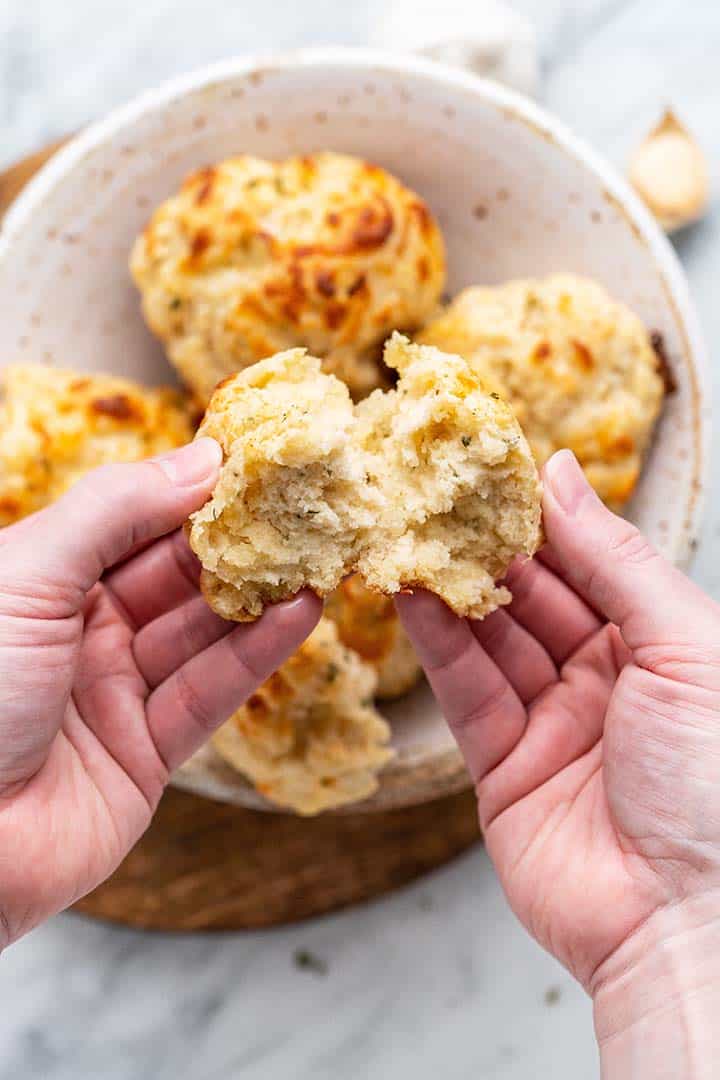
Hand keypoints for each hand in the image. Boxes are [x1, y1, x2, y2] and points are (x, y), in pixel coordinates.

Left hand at [0, 439, 319, 946]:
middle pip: (174, 574)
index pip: (131, 519)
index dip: (191, 489)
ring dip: (258, 595)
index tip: (255, 462)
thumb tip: (202, 456)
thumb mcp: (27, 575)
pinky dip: (256, 654)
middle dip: (236, 541)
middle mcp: (78, 631)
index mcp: (40, 578)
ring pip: (200, 632)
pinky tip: (299, 614)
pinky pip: (208, 694)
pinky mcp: (145, 755)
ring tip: (315, 555)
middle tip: (300, 506)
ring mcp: (113, 693)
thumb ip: (115, 510)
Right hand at [397, 450, 719, 1072]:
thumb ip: (615, 559)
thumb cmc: (716, 782)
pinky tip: (414, 597)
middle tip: (439, 492)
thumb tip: (561, 473)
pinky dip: (440, 645)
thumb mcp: (686, 647)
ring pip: (493, 638)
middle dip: (490, 545)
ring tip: (412, 534)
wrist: (689, 924)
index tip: (496, 465)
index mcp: (663, 645)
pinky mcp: (505, 768)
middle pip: (536, 595)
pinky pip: (469, 692)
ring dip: (453, 588)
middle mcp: (608, 679)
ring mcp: (554, 723)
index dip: (545, 514)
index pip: (591, 562)